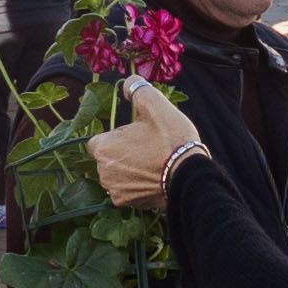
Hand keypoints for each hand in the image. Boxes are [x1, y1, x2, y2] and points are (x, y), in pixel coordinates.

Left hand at [87, 78, 200, 209]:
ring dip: (128, 170)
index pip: (97, 141)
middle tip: (146, 149)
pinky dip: (136, 185)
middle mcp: (103, 172)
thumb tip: (127, 83)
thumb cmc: (171, 140)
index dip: (115, 138)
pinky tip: (153, 178)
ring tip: (151, 164)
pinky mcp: (127, 204)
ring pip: (116, 175)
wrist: (190, 176)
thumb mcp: (156, 105)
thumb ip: (137, 89)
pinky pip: (126, 190)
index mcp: (103, 148)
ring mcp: (114, 190)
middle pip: (107, 159)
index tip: (133, 137)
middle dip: (121, 154)